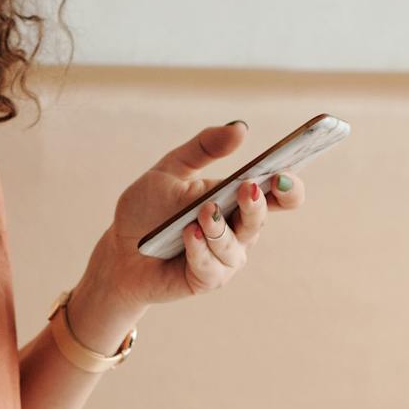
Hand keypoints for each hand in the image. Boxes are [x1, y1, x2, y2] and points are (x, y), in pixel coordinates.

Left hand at [66, 120, 306, 348]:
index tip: (284, 175)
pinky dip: (199, 249)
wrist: (119, 251)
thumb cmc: (148, 211)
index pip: (278, 195)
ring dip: (219, 228)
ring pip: (236, 246)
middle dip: (256, 205)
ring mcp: (224, 258)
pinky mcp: (206, 279)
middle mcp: (238, 230)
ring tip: (201, 214)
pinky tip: (187, 236)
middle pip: (261, 219)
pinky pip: (212, 266)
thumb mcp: (171, 169)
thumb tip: (241, 128)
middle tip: (245, 188)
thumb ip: (204, 147)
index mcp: (236, 200)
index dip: (290, 188)